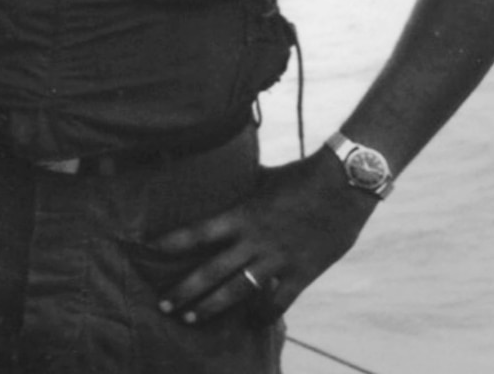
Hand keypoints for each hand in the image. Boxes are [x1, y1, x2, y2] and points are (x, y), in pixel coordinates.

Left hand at [149, 150, 377, 325]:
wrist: (345, 185)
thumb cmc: (301, 176)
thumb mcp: (262, 177)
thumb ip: (240, 183)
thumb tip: (219, 169)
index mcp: (242, 214)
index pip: (197, 232)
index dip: (172, 243)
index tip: (149, 251)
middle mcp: (255, 240)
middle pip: (211, 270)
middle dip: (184, 290)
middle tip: (162, 305)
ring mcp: (278, 259)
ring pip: (238, 290)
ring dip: (212, 306)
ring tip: (191, 318)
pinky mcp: (302, 272)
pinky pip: (279, 300)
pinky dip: (264, 314)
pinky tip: (252, 324)